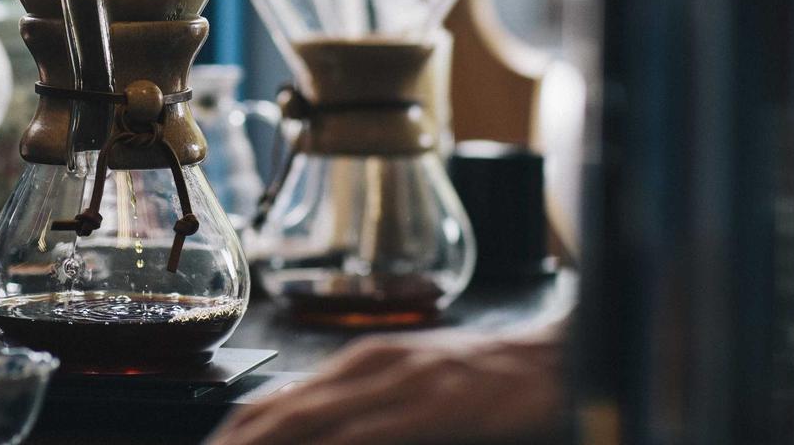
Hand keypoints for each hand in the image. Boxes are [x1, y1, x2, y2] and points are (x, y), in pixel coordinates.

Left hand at [205, 324, 564, 444]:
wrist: (559, 357)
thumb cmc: (487, 379)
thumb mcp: (411, 384)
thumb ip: (362, 407)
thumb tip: (311, 429)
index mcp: (360, 361)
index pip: (274, 401)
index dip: (234, 433)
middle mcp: (368, 366)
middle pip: (276, 415)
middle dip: (236, 444)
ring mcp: (398, 385)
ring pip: (306, 426)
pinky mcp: (430, 407)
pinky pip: (359, 438)